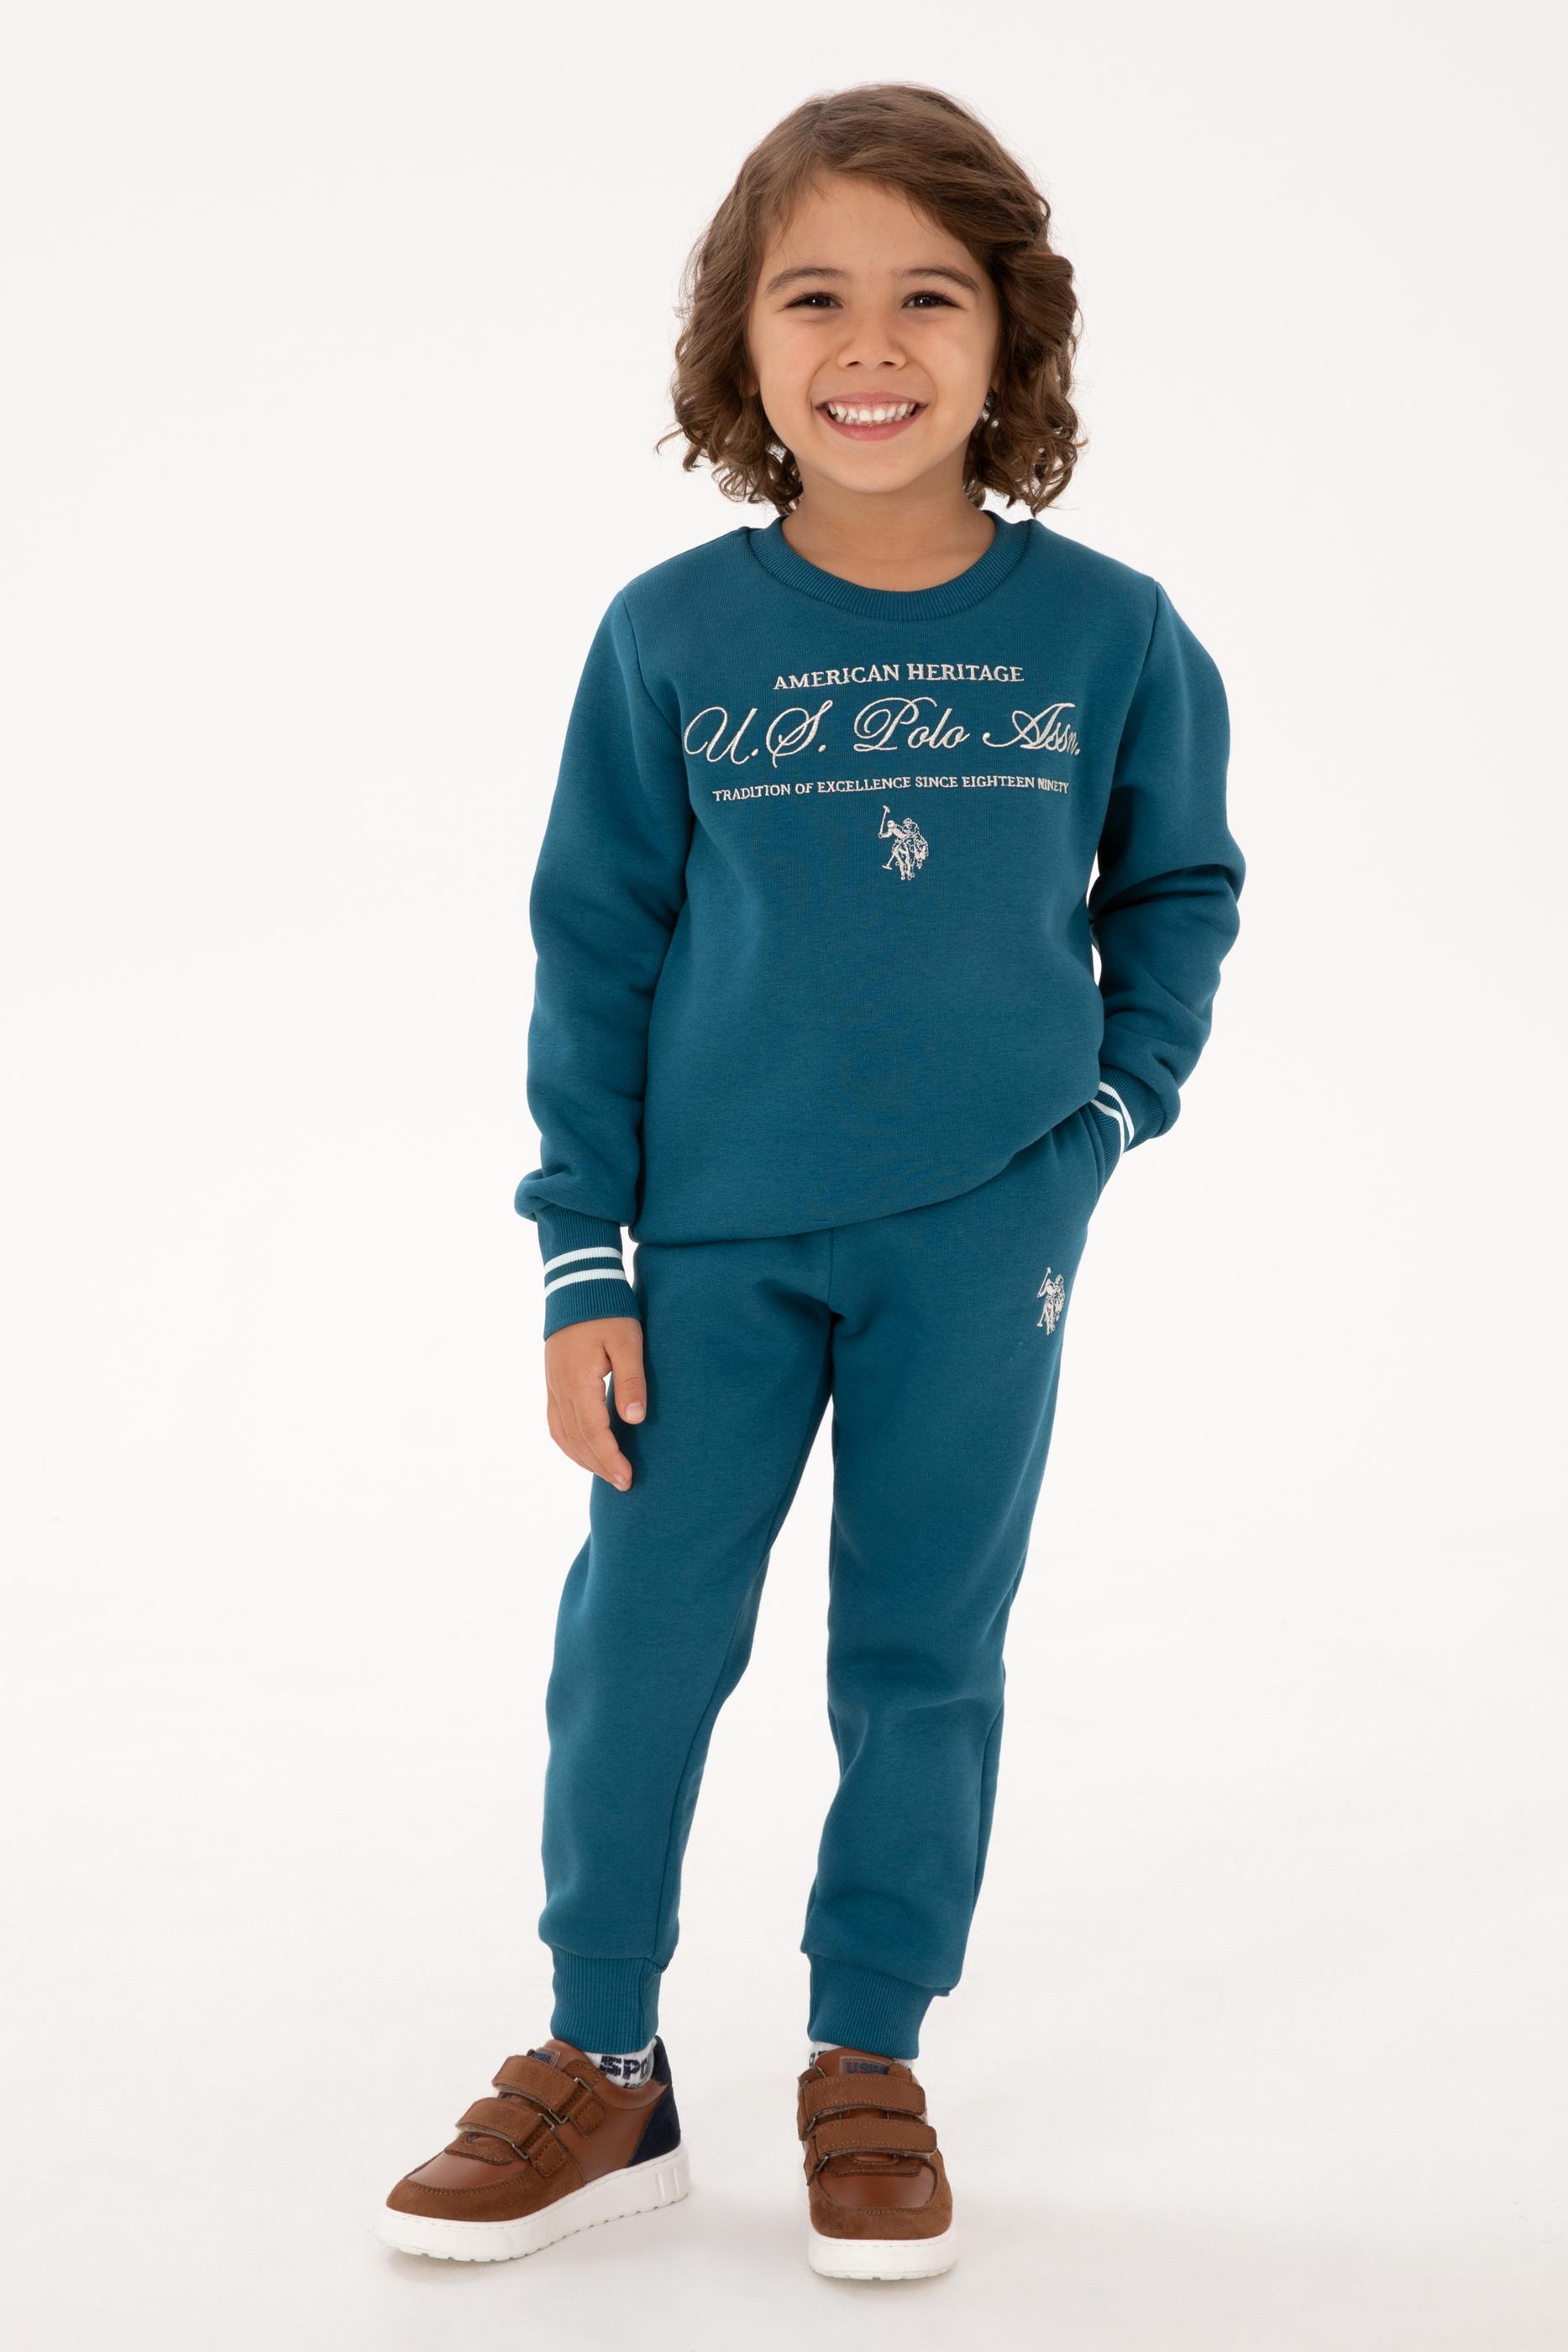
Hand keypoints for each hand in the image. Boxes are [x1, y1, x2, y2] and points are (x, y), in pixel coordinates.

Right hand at [543, 1316, 646, 1489]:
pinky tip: (584, 1451)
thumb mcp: (628, 1341)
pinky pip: (555, 1423)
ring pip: (562, 1435)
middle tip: (623, 1484)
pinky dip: (569, 1444)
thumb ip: (631, 1380)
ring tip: (606, 1473)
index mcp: (578, 1381)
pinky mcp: (552, 1382)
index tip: (627, 1478)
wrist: (577, 1284)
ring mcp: (552, 1386)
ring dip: (583, 1459)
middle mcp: (559, 1388)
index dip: (610, 1458)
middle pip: (576, 1440)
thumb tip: (634, 1420)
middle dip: (599, 1466)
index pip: (593, 1432)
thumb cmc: (607, 1311)